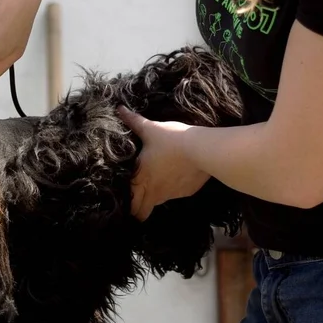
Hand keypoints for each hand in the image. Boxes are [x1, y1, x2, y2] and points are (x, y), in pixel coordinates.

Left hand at [117, 106, 210, 220]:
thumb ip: (134, 122)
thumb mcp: (151, 129)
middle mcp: (155, 193)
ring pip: (159, 202)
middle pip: (142, 213)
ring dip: (156, 196)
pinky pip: (177, 193)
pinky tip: (177, 174)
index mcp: (141, 181)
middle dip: (138, 210)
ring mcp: (172, 195)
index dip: (126, 207)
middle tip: (137, 200)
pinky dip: (174, 187)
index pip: (130, 207)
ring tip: (157, 182)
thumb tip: (119, 109)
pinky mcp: (187, 192)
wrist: (203, 149)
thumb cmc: (172, 140)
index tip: (124, 203)